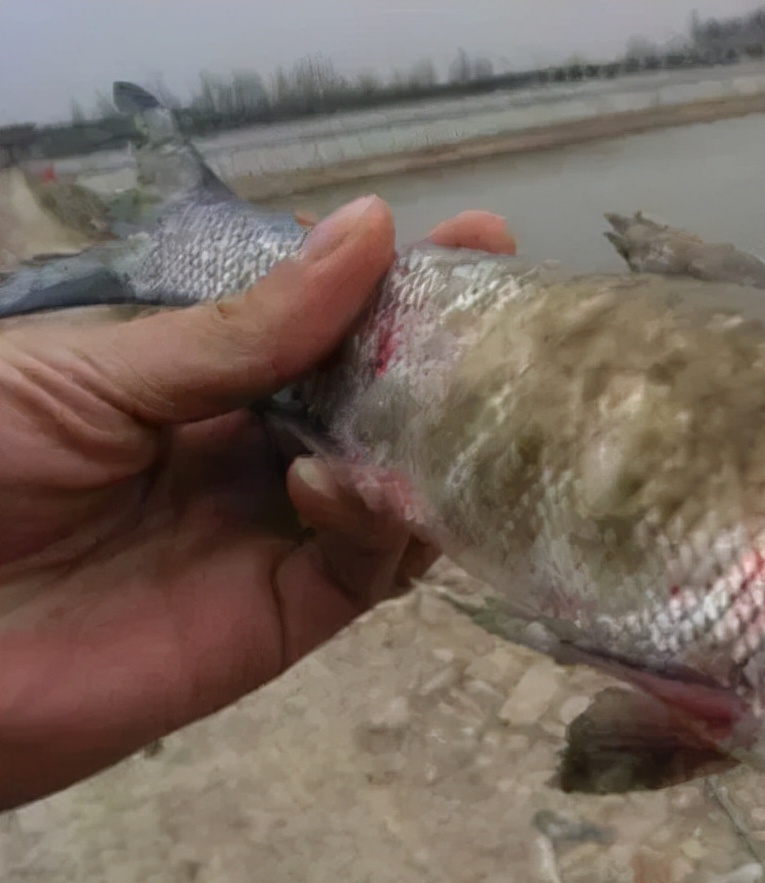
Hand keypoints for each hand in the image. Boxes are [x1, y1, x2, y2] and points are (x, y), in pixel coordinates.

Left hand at [0, 198, 515, 810]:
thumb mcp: (96, 376)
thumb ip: (241, 329)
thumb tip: (370, 227)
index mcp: (201, 379)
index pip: (323, 324)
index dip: (394, 284)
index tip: (473, 237)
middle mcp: (252, 451)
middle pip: (375, 402)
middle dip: (442, 354)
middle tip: (510, 310)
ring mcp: (272, 535)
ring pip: (392, 486)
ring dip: (424, 444)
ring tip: (443, 403)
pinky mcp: (282, 616)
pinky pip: (362, 567)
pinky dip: (379, 525)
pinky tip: (346, 486)